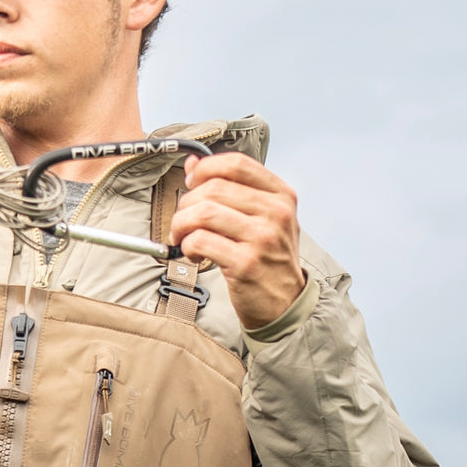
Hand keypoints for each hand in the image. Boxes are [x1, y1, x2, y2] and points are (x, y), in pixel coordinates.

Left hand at [169, 153, 305, 329]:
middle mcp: (275, 213)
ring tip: (183, 238)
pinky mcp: (245, 263)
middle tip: (183, 221)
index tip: (191, 183)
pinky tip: (194, 253)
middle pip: (213, 188)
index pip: (235, 164)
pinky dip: (187, 245)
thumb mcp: (261, 219)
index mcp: (281, 195)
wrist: (285, 303)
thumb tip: (193, 164)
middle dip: (187, 203)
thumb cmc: (269, 260)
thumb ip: (230, 189)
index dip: (204, 169)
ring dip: (182, 224)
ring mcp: (262, 238)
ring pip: (203, 212)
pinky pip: (200, 241)